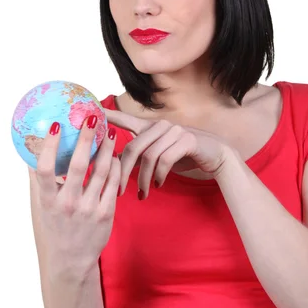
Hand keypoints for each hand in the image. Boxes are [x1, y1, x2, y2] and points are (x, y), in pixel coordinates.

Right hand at [28, 115, 120, 275]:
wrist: (71, 261)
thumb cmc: (54, 228)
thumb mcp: (40, 207)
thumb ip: (37, 181)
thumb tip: (31, 151)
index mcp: (48, 200)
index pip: (45, 169)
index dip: (50, 146)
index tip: (56, 125)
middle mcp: (68, 204)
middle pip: (79, 165)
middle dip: (86, 139)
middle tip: (92, 118)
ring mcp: (89, 209)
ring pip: (102, 171)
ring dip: (107, 148)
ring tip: (110, 132)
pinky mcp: (107, 214)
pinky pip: (114, 183)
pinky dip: (116, 166)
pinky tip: (116, 155)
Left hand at [103, 108, 234, 198]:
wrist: (216, 155)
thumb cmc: (183, 155)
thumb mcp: (157, 156)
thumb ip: (138, 157)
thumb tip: (114, 166)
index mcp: (150, 127)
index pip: (125, 120)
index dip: (108, 116)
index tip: (91, 113)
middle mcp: (160, 125)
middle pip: (132, 147)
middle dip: (123, 172)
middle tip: (119, 191)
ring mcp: (174, 131)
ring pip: (148, 156)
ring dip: (143, 179)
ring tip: (142, 194)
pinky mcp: (187, 140)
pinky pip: (165, 160)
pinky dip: (159, 175)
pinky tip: (158, 185)